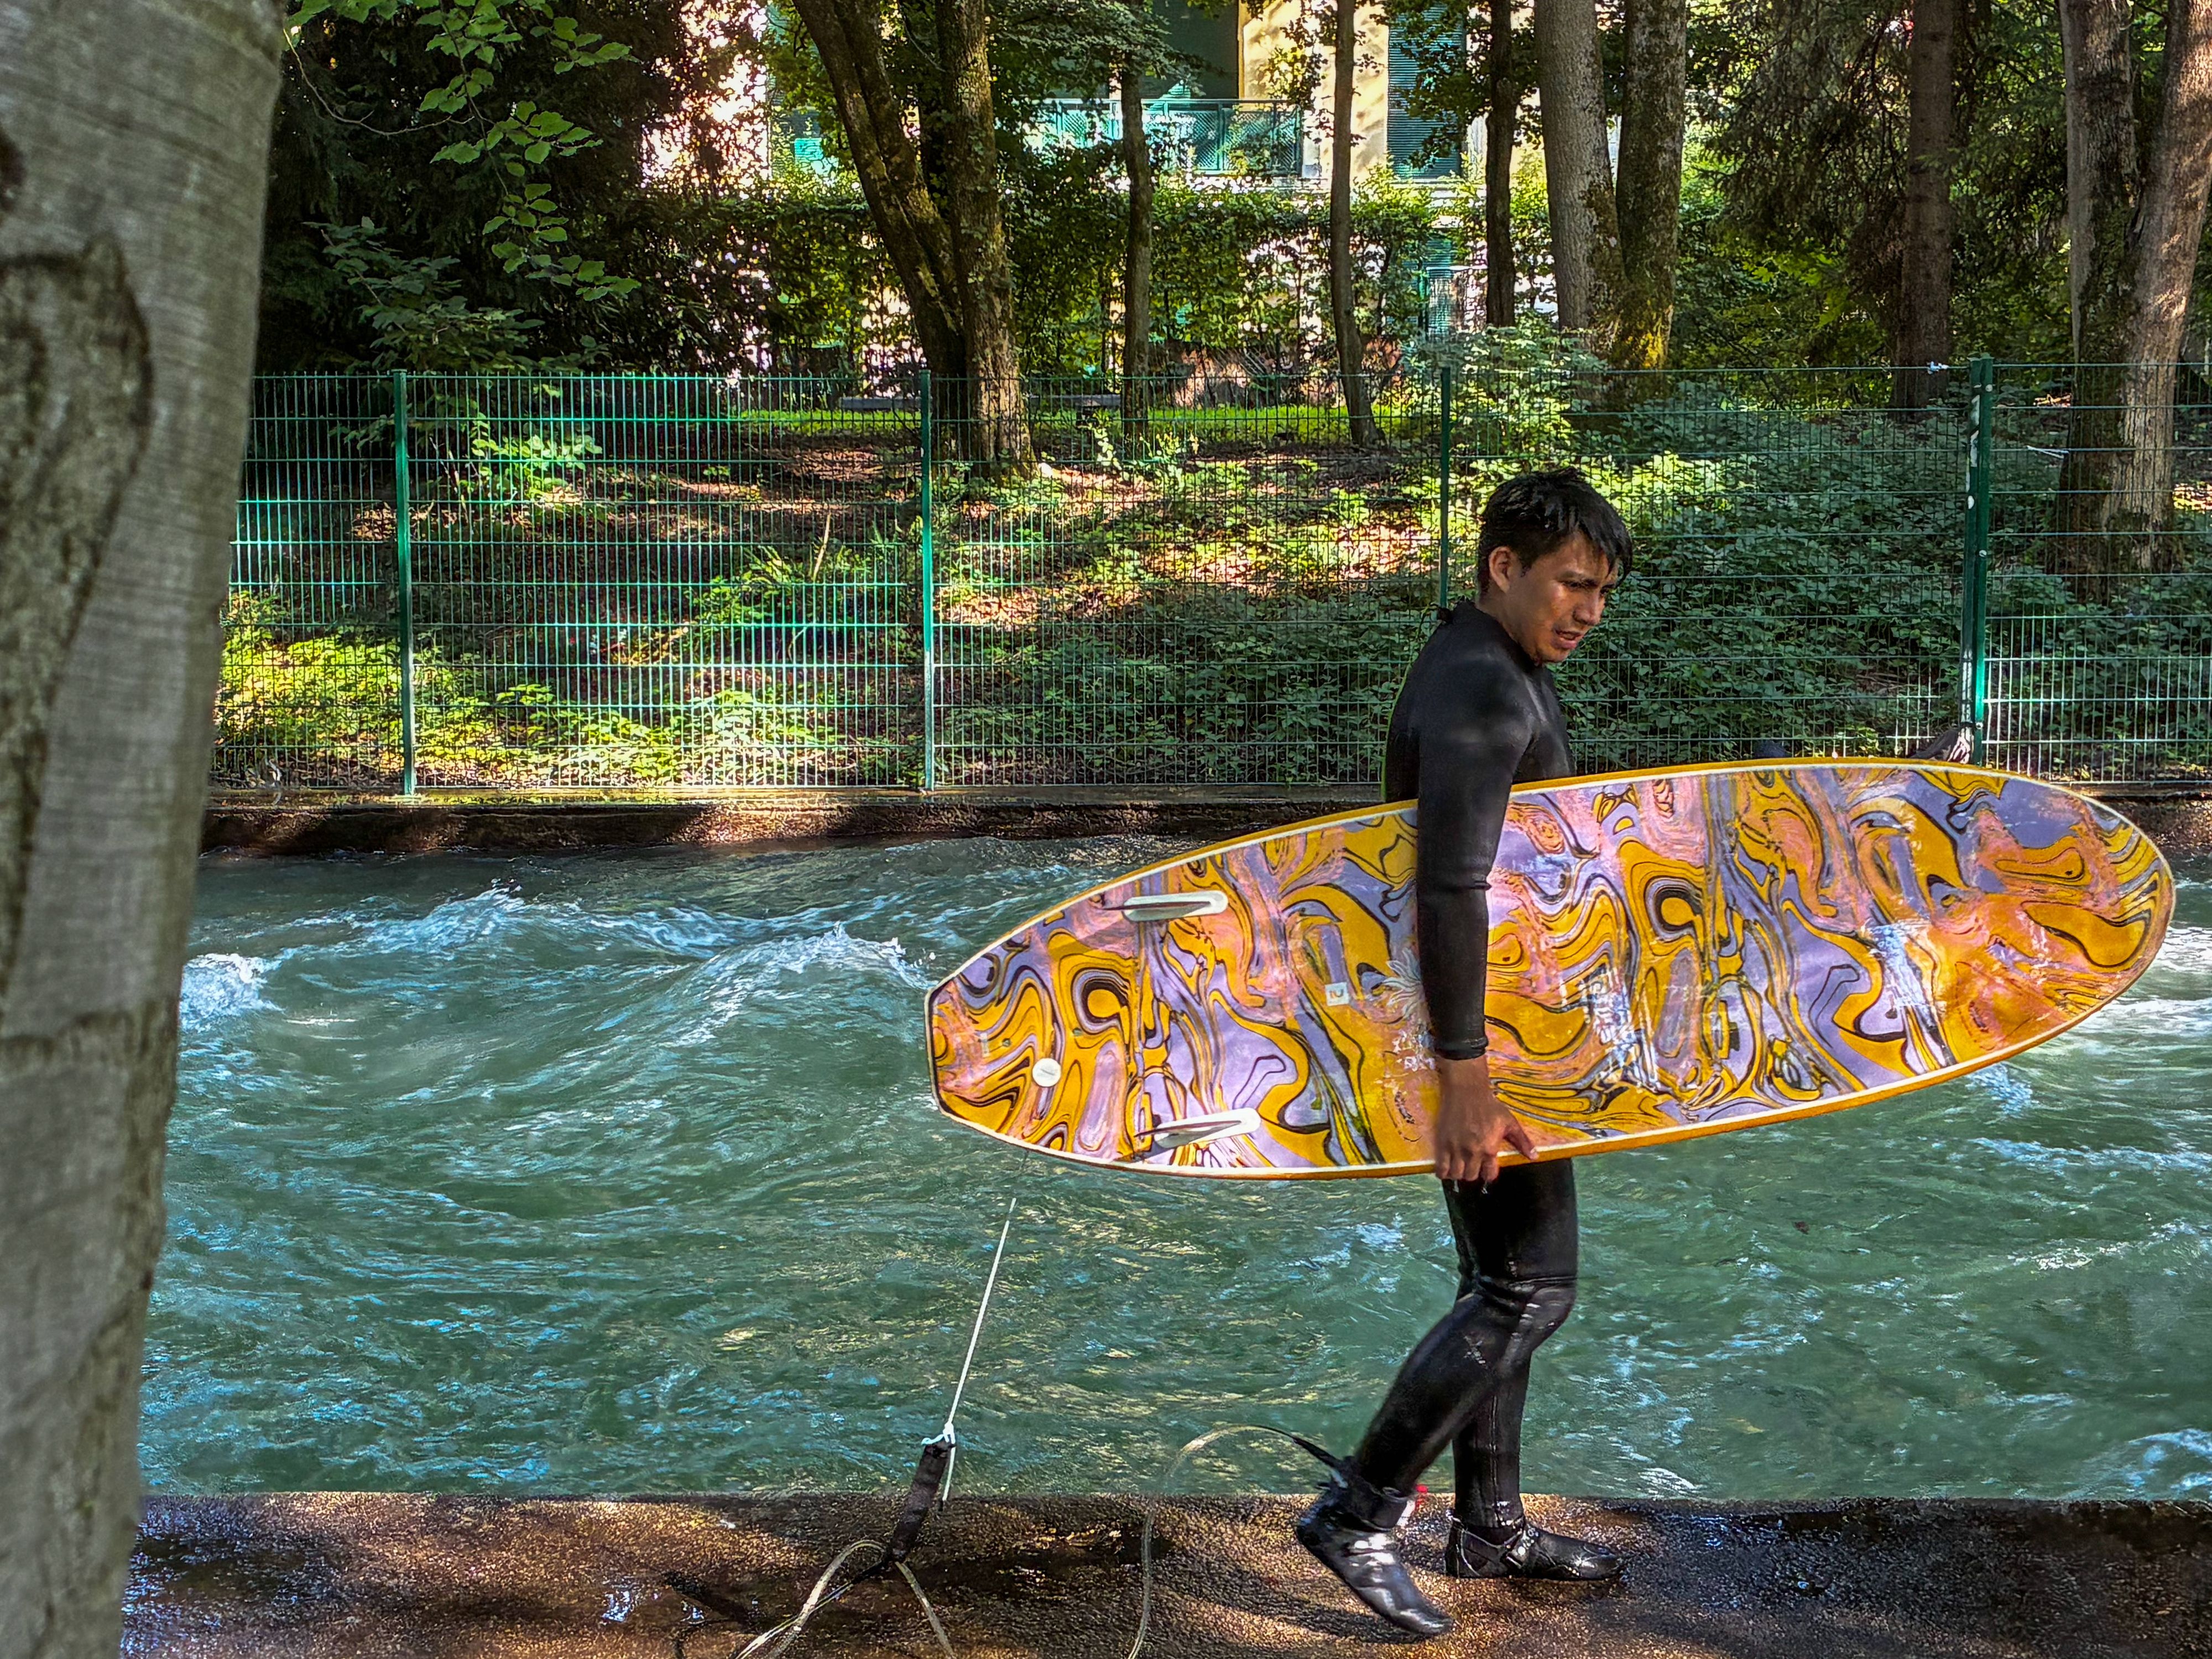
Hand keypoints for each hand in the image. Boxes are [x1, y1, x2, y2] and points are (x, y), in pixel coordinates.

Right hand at [1431, 1055, 1537, 1185]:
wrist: (1466, 1091)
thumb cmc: (1489, 1106)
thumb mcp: (1509, 1122)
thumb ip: (1522, 1141)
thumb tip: (1534, 1156)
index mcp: (1489, 1148)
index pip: (1489, 1175)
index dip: (1488, 1173)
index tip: (1485, 1168)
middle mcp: (1472, 1152)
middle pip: (1471, 1176)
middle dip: (1473, 1173)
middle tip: (1472, 1165)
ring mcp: (1456, 1148)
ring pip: (1456, 1175)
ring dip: (1459, 1174)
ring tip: (1460, 1166)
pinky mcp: (1442, 1143)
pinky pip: (1441, 1168)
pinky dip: (1443, 1173)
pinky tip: (1446, 1169)